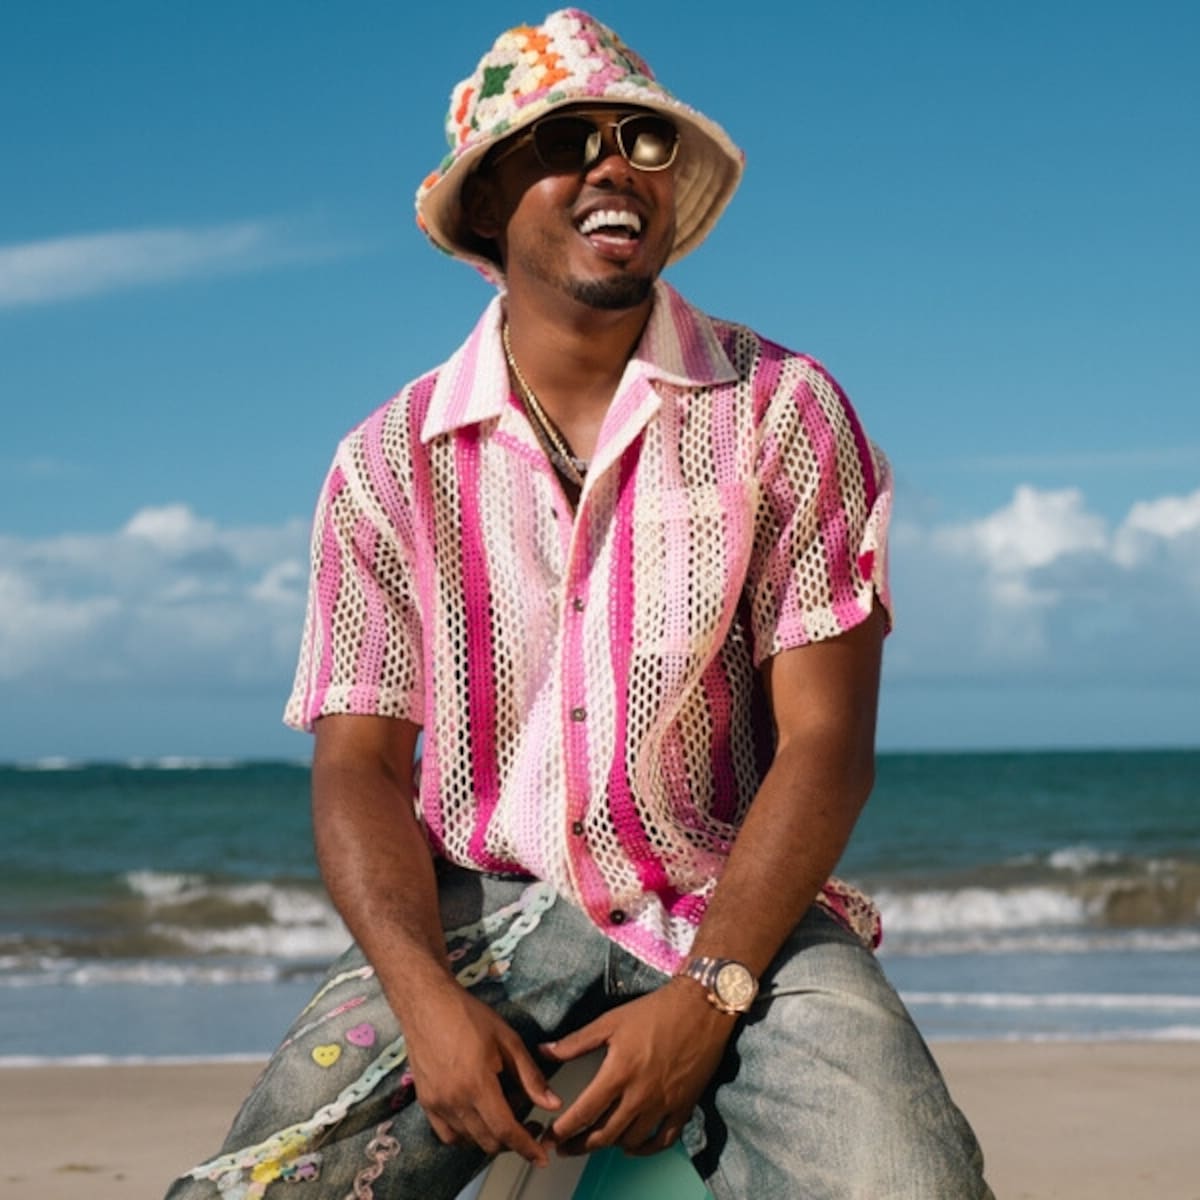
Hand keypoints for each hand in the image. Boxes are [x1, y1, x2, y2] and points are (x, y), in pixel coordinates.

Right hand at [398, 980, 560, 1165]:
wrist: (426, 1003)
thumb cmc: (469, 1016)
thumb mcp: (508, 1040)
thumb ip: (530, 1076)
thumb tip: (553, 1104)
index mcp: (477, 1085)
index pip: (505, 1130)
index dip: (527, 1147)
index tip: (542, 1158)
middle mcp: (454, 1101)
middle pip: (489, 1141)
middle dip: (513, 1141)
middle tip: (530, 1121)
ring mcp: (436, 1105)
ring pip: (470, 1140)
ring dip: (491, 1136)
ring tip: (505, 1109)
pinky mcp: (425, 1103)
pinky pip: (449, 1134)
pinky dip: (467, 1135)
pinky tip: (479, 1117)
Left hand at [539, 978, 734, 1155]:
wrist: (700, 1007)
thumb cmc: (655, 1010)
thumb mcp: (611, 1021)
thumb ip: (576, 1041)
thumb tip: (545, 1051)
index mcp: (620, 1072)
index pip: (584, 1112)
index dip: (564, 1129)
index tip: (550, 1137)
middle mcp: (641, 1094)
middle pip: (605, 1134)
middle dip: (580, 1145)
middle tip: (566, 1147)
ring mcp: (664, 1103)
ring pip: (630, 1141)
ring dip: (610, 1145)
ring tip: (596, 1140)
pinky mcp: (684, 1106)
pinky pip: (662, 1141)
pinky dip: (645, 1149)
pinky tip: (633, 1144)